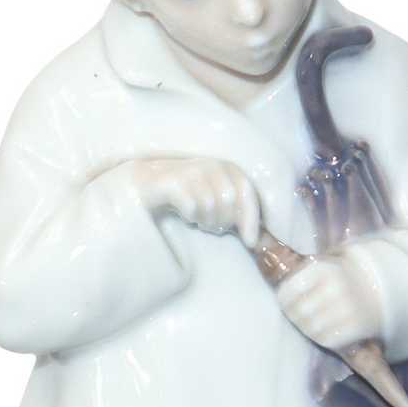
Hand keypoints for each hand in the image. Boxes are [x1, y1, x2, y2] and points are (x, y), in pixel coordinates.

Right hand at [127, 157, 261, 247]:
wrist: (146, 186)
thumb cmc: (187, 196)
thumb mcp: (215, 202)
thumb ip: (237, 215)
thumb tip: (260, 241)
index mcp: (226, 166)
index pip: (246, 191)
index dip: (251, 218)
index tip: (250, 242)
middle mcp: (210, 164)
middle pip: (229, 201)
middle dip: (223, 221)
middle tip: (211, 226)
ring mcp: (190, 170)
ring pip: (210, 206)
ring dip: (205, 221)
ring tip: (198, 220)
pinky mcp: (172, 181)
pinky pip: (192, 208)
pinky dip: (190, 216)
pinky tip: (184, 214)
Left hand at [276, 252, 381, 351]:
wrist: (376, 290)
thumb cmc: (336, 278)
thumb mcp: (318, 265)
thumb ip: (289, 261)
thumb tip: (252, 241)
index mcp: (324, 270)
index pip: (288, 292)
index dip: (284, 299)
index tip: (288, 300)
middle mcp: (336, 288)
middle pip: (297, 312)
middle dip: (295, 315)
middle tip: (302, 312)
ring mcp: (347, 309)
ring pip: (310, 328)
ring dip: (308, 327)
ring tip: (315, 319)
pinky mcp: (355, 327)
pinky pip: (326, 339)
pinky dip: (322, 337)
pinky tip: (327, 328)